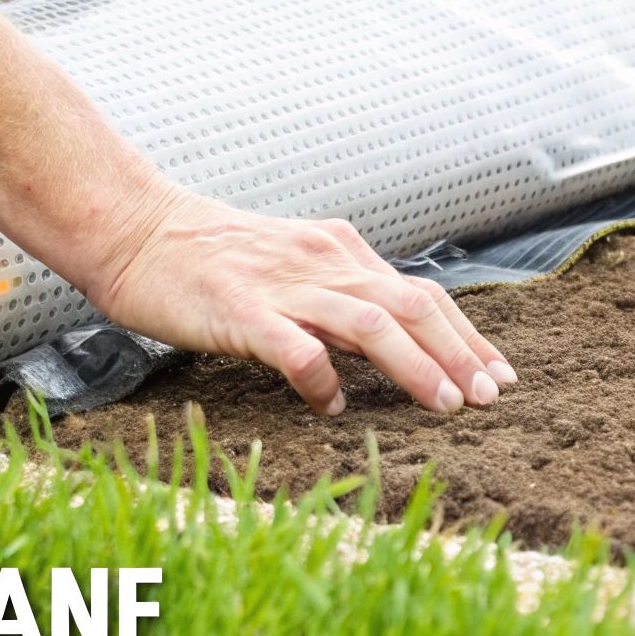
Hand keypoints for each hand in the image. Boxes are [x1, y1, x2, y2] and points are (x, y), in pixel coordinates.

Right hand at [89, 191, 516, 414]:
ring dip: (415, 365)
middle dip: (459, 352)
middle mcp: (322, 262)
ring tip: (444, 406)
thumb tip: (389, 345)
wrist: (136, 229)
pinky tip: (331, 406)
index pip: (421, 293)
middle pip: (411, 305)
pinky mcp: (241, 310)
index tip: (498, 374)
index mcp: (337, 251)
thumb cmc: (210, 257)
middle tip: (491, 396)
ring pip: (369, 323)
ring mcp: (282, 286)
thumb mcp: (290, 264)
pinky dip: (322, 380)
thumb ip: (338, 297)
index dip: (466, 335)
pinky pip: (295, 349)